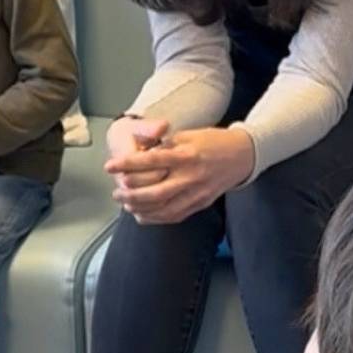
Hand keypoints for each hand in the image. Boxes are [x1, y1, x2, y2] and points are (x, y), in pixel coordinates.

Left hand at [105, 127, 254, 224]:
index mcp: (186, 155)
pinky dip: (156, 218)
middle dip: (131, 194)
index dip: (127, 164)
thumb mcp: (188, 134)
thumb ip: (163, 143)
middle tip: (116, 192)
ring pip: (164, 208)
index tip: (110, 166)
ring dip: (141, 209)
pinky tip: (142, 215)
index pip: (151, 161)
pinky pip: (175, 216)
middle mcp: (191, 176)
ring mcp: (197, 193)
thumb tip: (139, 148)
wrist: (243, 155)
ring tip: (126, 204)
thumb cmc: (212, 141)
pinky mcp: (201, 204)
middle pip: (155, 192)